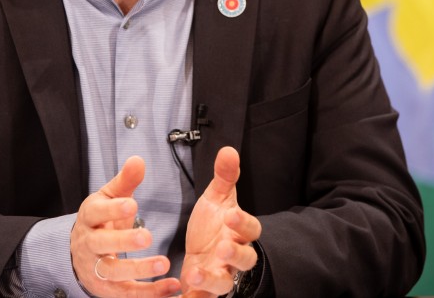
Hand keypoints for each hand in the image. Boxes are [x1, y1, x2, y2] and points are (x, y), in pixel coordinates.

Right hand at [71, 156, 180, 296]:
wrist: (79, 253)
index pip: (96, 212)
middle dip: (123, 242)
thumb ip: (125, 181)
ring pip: (114, 273)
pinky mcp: (108, 289)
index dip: (112, 210)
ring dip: (139, 271)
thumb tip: (138, 160)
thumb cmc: (100, 220)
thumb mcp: (109, 197)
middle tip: (146, 237)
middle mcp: (89, 244)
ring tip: (164, 264)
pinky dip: (150, 293)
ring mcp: (96, 269)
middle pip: (102, 244)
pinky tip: (171, 287)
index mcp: (89, 217)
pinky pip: (128, 294)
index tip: (132, 204)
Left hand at [180, 147, 261, 297]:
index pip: (251, 229)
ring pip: (224, 285)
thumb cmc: (212, 225)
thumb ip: (225, 177)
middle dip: (235, 255)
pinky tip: (181, 295)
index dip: (243, 223)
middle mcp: (233, 258)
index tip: (230, 214)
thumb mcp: (216, 199)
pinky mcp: (205, 292)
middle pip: (245, 260)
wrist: (200, 253)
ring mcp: (221, 276)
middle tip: (222, 248)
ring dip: (211, 281)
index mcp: (239, 233)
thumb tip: (229, 150)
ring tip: (194, 274)